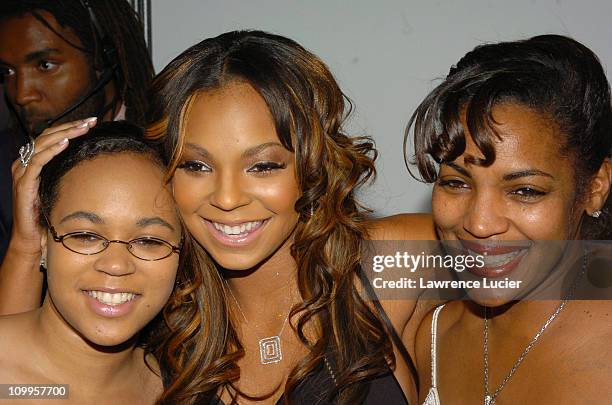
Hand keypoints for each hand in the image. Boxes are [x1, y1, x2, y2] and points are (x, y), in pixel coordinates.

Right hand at [10, 118, 96, 255]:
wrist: (34, 238)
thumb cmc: (50, 215)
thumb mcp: (62, 189)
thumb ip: (70, 174)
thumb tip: (95, 164)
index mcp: (34, 163)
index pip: (51, 136)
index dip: (70, 126)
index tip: (91, 122)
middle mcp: (25, 164)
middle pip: (47, 135)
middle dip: (71, 125)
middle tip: (92, 120)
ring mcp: (23, 172)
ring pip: (43, 143)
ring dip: (65, 133)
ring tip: (84, 127)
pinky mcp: (24, 183)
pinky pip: (37, 161)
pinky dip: (51, 149)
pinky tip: (66, 142)